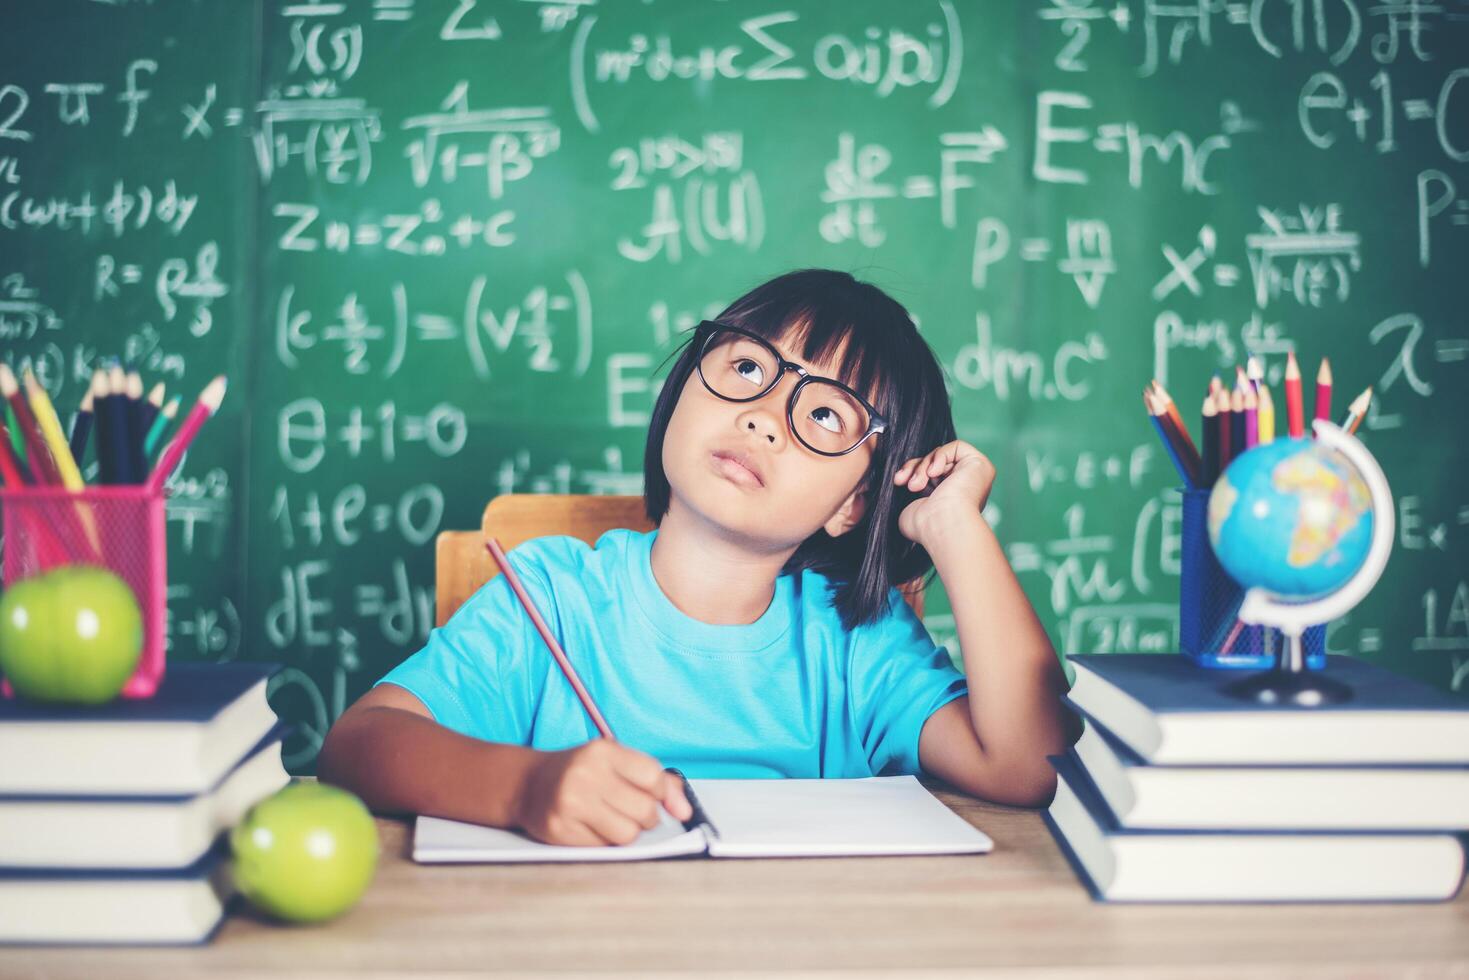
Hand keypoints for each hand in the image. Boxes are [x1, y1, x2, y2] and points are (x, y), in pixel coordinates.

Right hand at [513, 739, 692, 846]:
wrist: (529, 784)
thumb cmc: (581, 772)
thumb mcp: (617, 762)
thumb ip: (658, 781)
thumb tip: (685, 811)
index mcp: (603, 751)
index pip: (653, 777)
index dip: (661, 793)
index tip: (654, 797)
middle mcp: (585, 774)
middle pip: (644, 811)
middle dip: (646, 817)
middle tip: (632, 811)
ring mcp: (570, 803)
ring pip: (627, 835)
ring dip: (627, 832)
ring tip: (613, 820)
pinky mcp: (560, 830)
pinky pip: (603, 848)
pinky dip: (605, 842)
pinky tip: (591, 827)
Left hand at [893, 439, 996, 546]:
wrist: (941, 525)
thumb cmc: (926, 526)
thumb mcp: (911, 506)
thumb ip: (912, 490)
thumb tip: (904, 479)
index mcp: (951, 499)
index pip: (930, 473)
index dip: (913, 471)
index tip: (899, 481)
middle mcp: (964, 487)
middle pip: (934, 462)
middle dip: (915, 468)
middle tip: (903, 481)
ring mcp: (974, 475)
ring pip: (941, 455)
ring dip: (923, 466)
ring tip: (916, 484)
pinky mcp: (979, 464)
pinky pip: (957, 447)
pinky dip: (940, 456)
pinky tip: (933, 473)